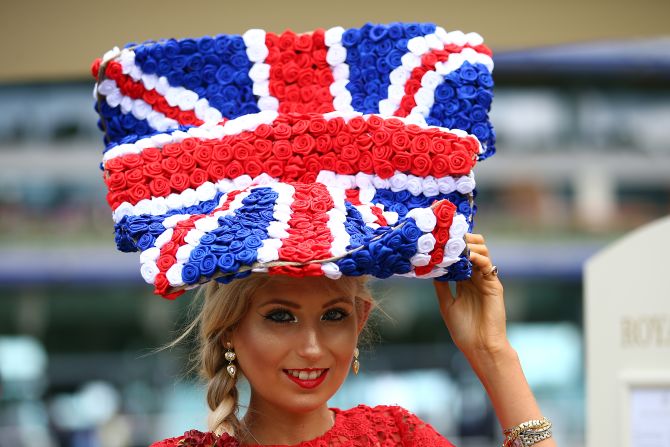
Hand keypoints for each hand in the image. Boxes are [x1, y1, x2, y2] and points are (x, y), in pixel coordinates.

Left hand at [434, 233, 509, 362]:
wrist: (480, 347)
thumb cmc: (463, 330)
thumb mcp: (447, 304)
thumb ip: (442, 286)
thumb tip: (432, 269)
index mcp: (464, 282)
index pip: (459, 257)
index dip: (452, 247)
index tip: (439, 237)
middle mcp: (475, 278)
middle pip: (473, 249)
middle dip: (463, 239)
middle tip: (449, 235)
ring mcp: (486, 280)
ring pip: (482, 252)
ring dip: (470, 245)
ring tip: (457, 243)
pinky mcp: (494, 285)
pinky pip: (488, 265)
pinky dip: (477, 257)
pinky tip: (466, 256)